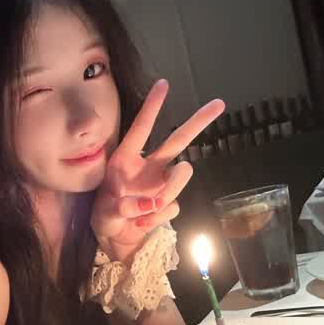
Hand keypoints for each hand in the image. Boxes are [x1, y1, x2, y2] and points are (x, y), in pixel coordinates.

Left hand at [91, 80, 224, 262]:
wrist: (115, 240)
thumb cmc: (105, 218)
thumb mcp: (105, 213)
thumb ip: (125, 207)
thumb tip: (152, 203)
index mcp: (126, 160)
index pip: (141, 129)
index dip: (152, 107)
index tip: (164, 84)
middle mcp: (149, 168)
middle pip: (178, 140)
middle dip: (198, 122)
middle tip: (219, 104)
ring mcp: (161, 185)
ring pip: (180, 177)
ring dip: (165, 194)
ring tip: (141, 214)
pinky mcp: (168, 203)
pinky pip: (172, 207)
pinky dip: (155, 219)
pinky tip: (141, 224)